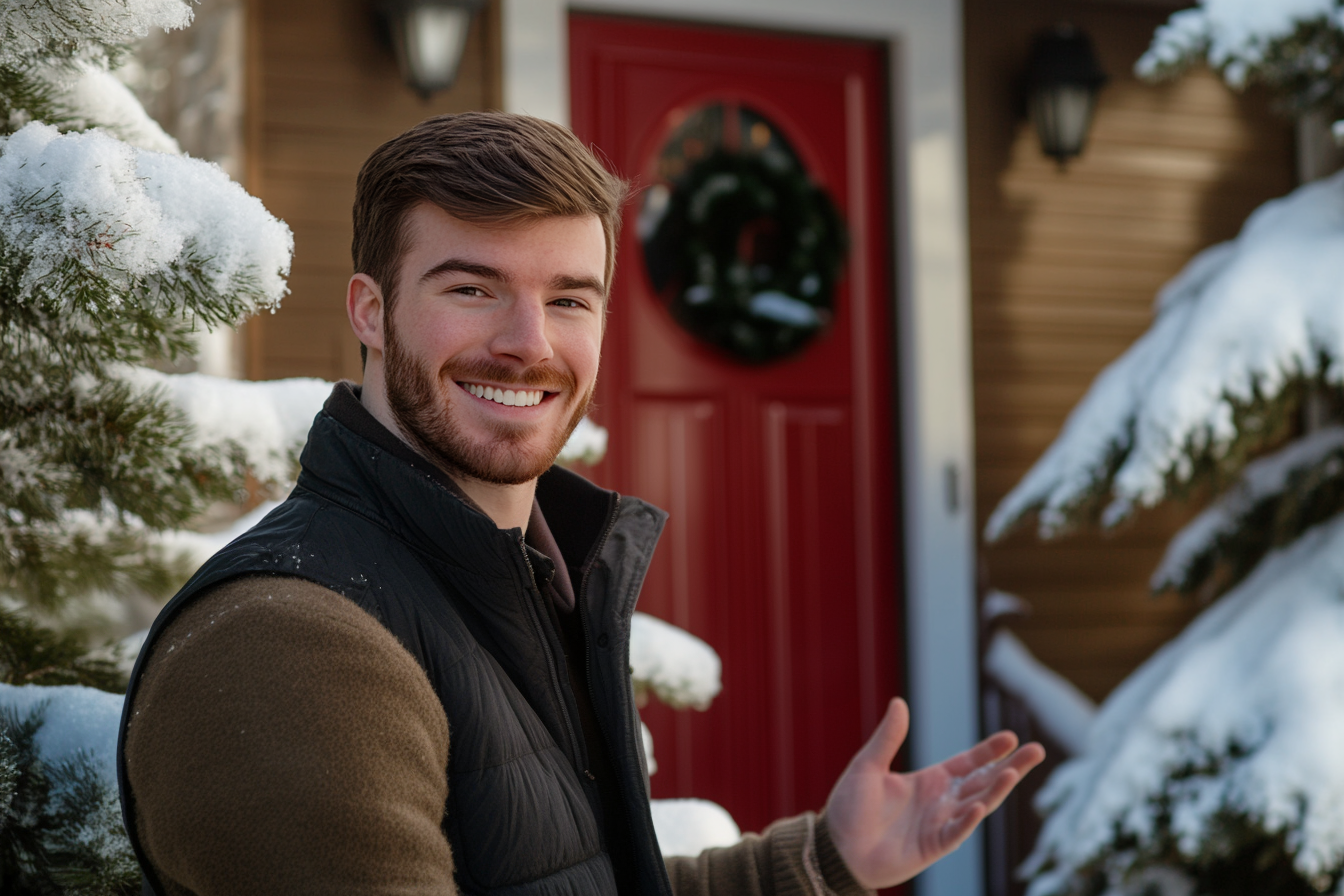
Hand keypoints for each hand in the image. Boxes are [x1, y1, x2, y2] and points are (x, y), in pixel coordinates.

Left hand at [824, 697, 1044, 889]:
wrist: (837, 848)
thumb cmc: (849, 808)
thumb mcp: (868, 766)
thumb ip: (887, 738)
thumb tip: (899, 702)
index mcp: (929, 781)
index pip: (968, 763)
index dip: (989, 751)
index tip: (1011, 737)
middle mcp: (941, 802)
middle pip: (983, 782)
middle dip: (1011, 767)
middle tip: (1037, 751)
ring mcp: (939, 825)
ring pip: (977, 805)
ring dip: (995, 790)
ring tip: (1013, 773)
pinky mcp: (932, 847)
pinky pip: (955, 832)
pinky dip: (967, 821)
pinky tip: (979, 807)